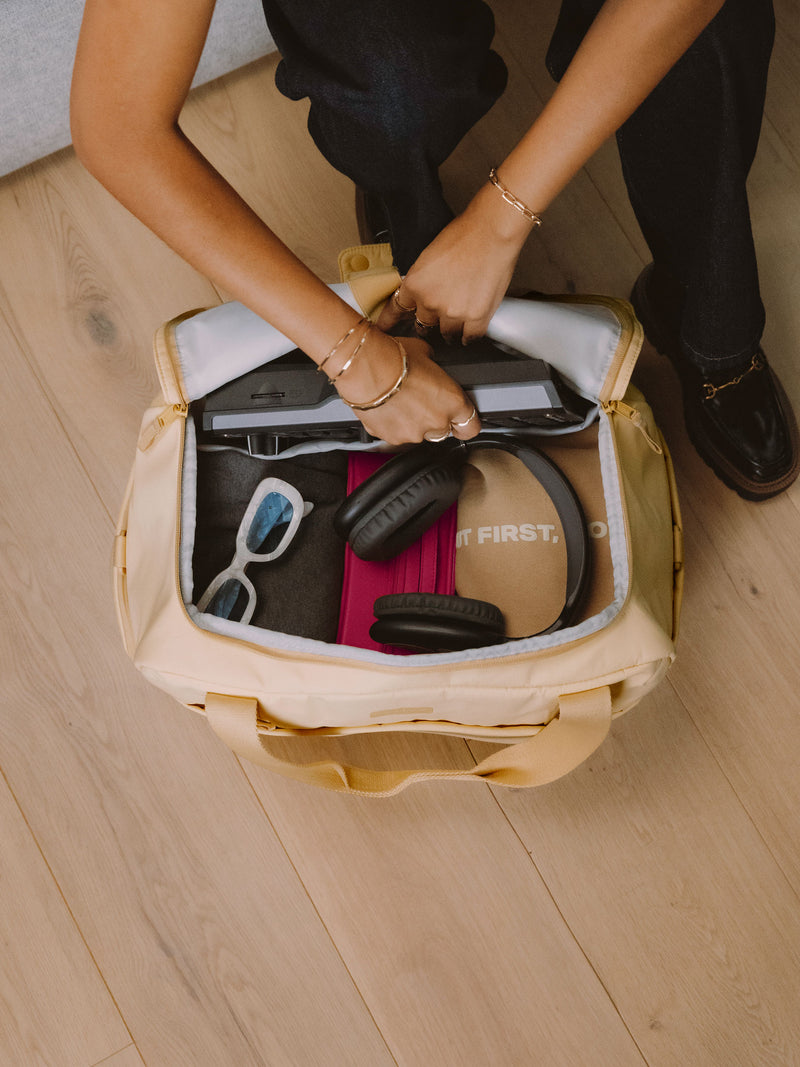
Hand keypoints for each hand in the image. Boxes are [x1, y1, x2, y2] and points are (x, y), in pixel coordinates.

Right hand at [333, 331, 480, 445]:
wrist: (364, 368)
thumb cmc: (394, 357)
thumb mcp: (425, 353)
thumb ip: (435, 368)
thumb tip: (431, 367)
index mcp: (453, 402)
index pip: (470, 427)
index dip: (464, 423)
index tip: (459, 419)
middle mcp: (437, 422)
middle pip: (443, 431)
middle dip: (434, 419)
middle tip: (420, 402)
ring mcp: (413, 434)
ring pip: (418, 434)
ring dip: (412, 422)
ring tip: (399, 402)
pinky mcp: (390, 438)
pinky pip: (395, 434)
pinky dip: (392, 425)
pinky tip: (386, 407)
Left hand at [377, 184, 532, 343]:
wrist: (492, 231)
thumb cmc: (464, 235)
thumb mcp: (428, 256)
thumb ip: (422, 280)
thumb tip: (421, 294)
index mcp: (415, 285)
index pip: (396, 309)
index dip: (390, 320)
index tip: (385, 328)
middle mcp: (431, 303)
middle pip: (424, 323)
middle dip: (429, 319)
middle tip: (437, 314)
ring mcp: (454, 313)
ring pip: (447, 333)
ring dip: (450, 329)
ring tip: (456, 320)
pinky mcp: (477, 318)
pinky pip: (469, 337)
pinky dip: (468, 335)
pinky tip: (468, 332)